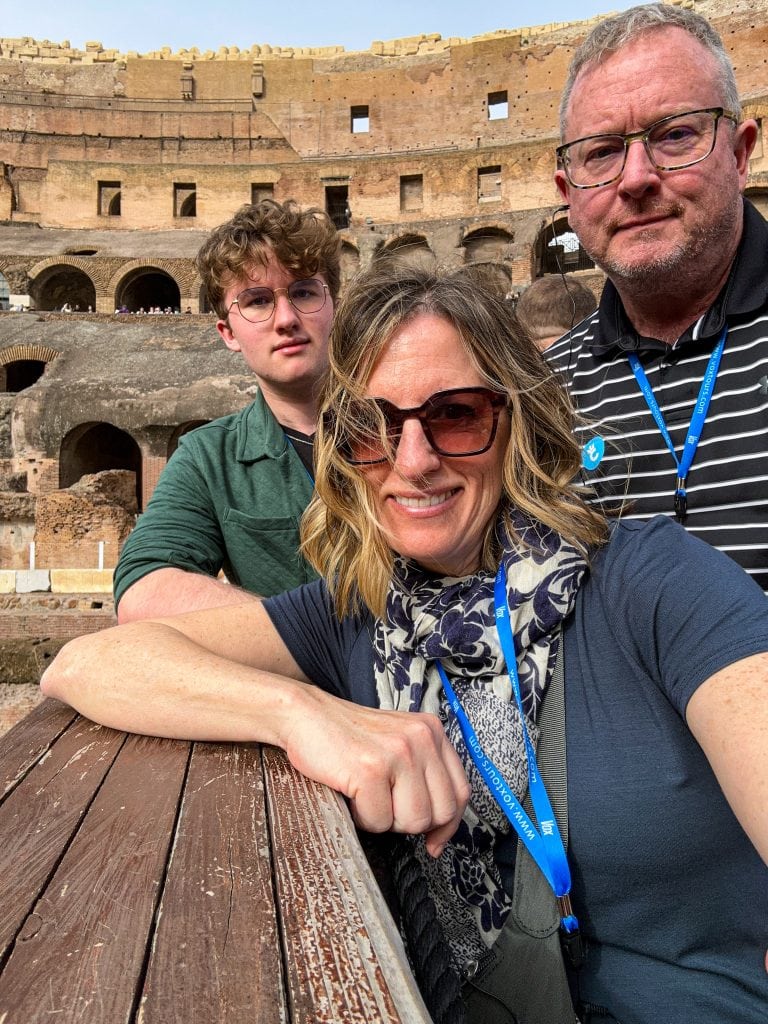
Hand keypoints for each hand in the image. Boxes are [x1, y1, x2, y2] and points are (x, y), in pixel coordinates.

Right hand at [283, 693, 469, 856]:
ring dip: (385, 820)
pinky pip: (378, 822)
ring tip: (367, 796)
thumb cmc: (348, 737)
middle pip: (441, 812)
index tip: (433, 840)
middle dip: (411, 823)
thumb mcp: (398, 745)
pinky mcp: (371, 768)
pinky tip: (351, 792)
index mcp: (432, 731)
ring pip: (413, 821)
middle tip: (385, 807)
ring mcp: (398, 752)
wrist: (305, 715)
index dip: (448, 824)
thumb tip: (439, 834)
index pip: (460, 792)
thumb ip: (424, 776)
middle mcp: (421, 738)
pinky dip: (361, 817)